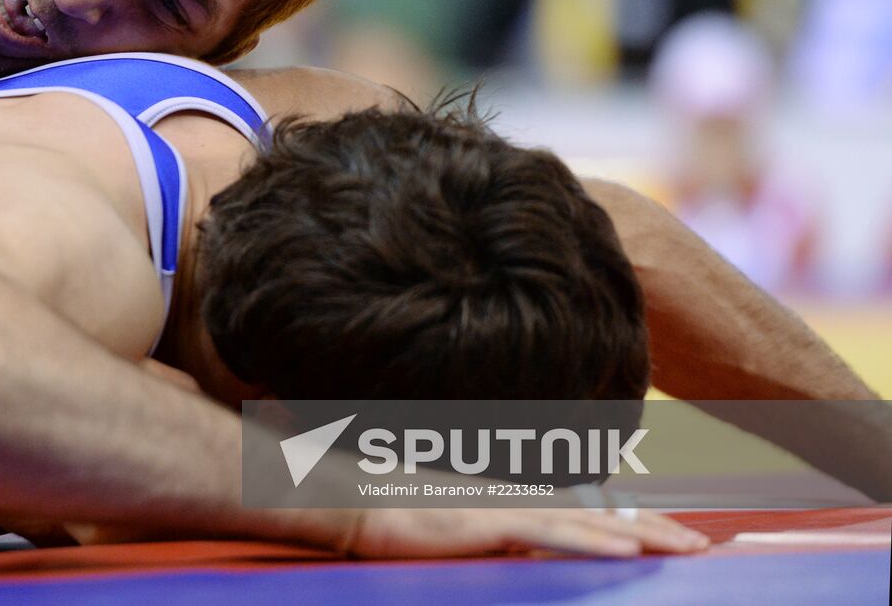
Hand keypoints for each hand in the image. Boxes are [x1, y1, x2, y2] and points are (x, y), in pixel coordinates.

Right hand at [342, 506, 708, 558]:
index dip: (633, 526)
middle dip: (655, 533)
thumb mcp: (454, 536)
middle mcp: (517, 501)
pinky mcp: (486, 521)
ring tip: (686, 550)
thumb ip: (493, 544)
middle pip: (600, 517)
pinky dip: (591, 541)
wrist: (353, 500)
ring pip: (587, 523)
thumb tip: (521, 559)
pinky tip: (625, 550)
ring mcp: (503, 508)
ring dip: (641, 537)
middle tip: (704, 548)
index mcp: (512, 505)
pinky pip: (549, 533)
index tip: (672, 538)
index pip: (585, 515)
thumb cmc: (393, 519)